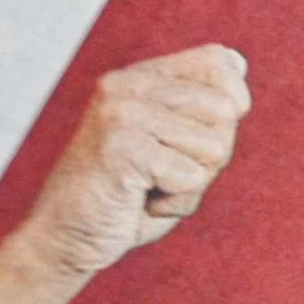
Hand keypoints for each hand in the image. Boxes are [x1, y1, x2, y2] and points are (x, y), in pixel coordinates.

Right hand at [10, 45, 247, 289]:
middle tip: (161, 175)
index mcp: (142, 76)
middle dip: (209, 158)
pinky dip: (174, 202)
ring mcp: (121, 112)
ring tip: (146, 189)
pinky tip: (138, 202)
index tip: (189, 141)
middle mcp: (129, 84)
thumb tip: (238, 81)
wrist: (65, 239)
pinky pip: (190, 177)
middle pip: (226, 112)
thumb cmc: (129, 198)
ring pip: (214, 147)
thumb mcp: (175, 148)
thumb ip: (206, 114)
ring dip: (191, 185)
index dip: (231, 108)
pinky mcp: (120, 146)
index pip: (223, 63)